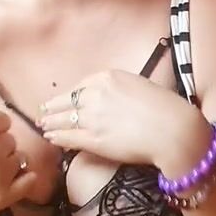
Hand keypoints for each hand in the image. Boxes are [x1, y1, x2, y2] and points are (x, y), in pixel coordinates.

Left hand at [39, 70, 195, 166]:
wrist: (172, 130)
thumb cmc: (164, 108)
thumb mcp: (139, 86)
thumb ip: (119, 89)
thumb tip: (109, 98)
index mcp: (107, 78)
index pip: (80, 86)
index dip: (68, 95)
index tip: (62, 100)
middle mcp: (95, 94)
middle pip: (66, 101)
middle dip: (53, 108)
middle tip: (44, 113)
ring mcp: (92, 117)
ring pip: (63, 119)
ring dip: (51, 123)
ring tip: (44, 126)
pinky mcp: (92, 138)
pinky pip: (68, 137)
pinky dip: (57, 137)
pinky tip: (52, 138)